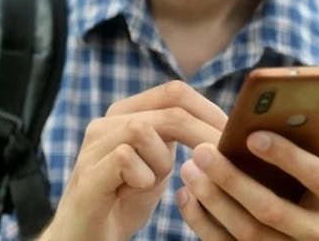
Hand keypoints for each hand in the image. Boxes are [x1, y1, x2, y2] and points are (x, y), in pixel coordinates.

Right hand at [40, 81, 227, 240]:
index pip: (174, 91)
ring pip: (144, 130)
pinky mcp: (87, 173)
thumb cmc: (123, 203)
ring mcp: (92, 146)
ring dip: (162, 161)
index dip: (210, 109)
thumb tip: (222, 126)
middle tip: (224, 160)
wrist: (84, 239)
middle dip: (204, 136)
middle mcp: (106, 122)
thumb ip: (176, 142)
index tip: (234, 136)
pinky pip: (125, 157)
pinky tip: (136, 191)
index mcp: (124, 114)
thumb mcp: (157, 166)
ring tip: (151, 183)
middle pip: (168, 109)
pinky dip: (142, 177)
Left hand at [177, 133, 318, 240]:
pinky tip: (186, 194)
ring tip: (190, 167)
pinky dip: (201, 221)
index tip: (253, 134)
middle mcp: (316, 234)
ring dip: (212, 200)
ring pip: (245, 232)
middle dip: (233, 179)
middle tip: (203, 150)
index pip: (318, 178)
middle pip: (271, 209)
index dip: (287, 156)